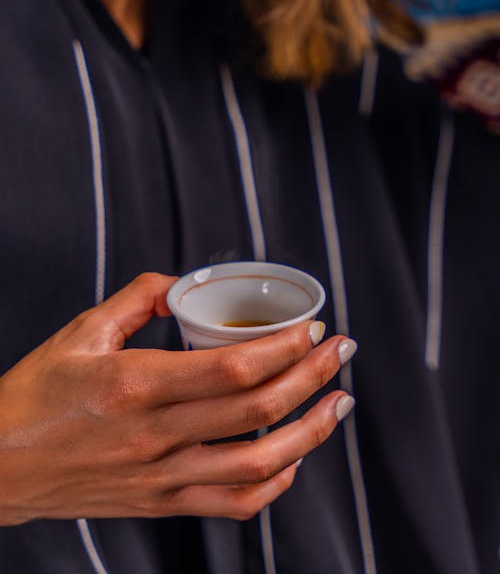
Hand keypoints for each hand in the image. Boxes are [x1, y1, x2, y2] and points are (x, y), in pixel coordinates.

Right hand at [0, 272, 354, 524]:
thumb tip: (182, 286)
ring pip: (256, 464)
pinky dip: (272, 486)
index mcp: (136, 385)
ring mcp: (160, 477)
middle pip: (256, 410)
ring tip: (338, 404)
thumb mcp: (81, 331)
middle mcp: (154, 436)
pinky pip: (230, 505)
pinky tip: (292, 461)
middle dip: (312, 377)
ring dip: (310, 433)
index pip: (232, 368)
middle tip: (341, 352)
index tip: (312, 329)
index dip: (284, 348)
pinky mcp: (160, 503)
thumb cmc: (36, 395)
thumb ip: (136, 298)